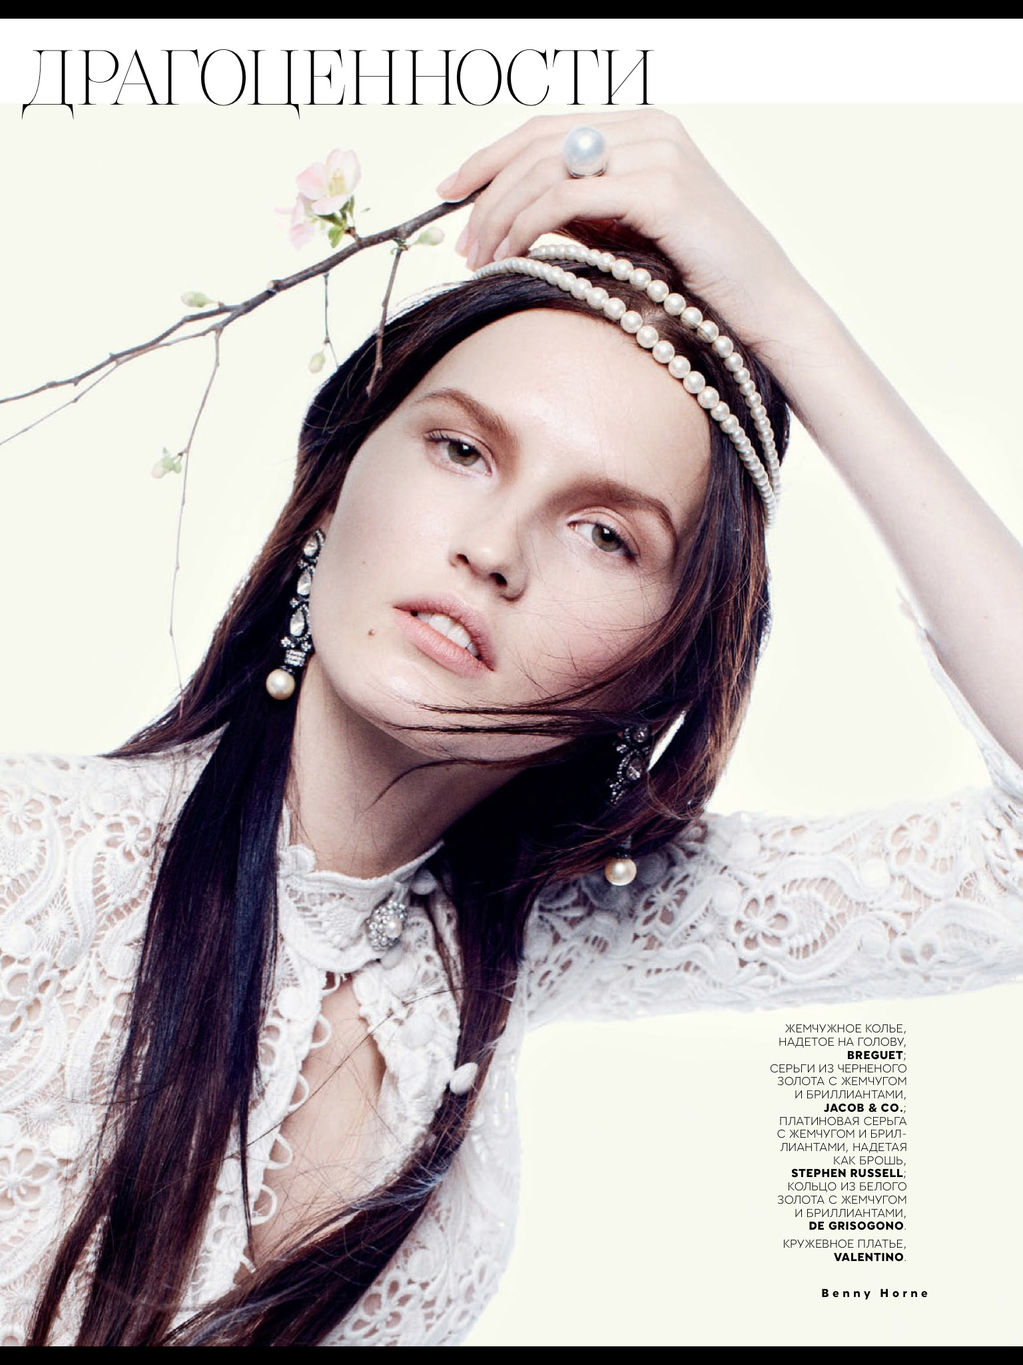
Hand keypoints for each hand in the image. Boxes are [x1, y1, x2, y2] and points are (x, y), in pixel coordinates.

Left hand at [437, 110, 806, 355]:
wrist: (765, 306)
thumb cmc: (700, 282)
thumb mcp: (631, 235)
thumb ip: (583, 214)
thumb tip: (518, 217)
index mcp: (641, 130)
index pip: (545, 130)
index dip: (489, 158)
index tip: (449, 193)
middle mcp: (647, 129)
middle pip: (536, 143)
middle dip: (485, 192)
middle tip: (462, 244)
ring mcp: (655, 154)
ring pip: (544, 169)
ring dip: (500, 216)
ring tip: (481, 259)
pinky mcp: (659, 190)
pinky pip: (566, 199)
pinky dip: (528, 226)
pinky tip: (512, 256)